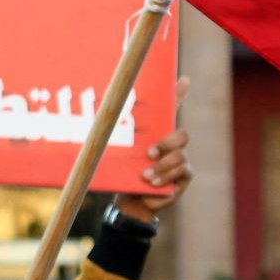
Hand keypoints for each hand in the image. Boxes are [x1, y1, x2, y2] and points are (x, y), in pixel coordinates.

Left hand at [110, 78, 192, 224]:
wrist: (130, 200)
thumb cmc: (124, 173)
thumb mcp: (119, 154)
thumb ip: (112, 138)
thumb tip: (95, 118)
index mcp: (157, 134)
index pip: (170, 109)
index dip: (178, 94)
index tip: (184, 79)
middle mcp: (172, 145)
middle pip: (181, 135)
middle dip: (166, 143)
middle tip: (149, 153)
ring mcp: (181, 160)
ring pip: (181, 155)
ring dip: (162, 165)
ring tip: (145, 174)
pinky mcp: (183, 177)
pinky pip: (182, 170)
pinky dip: (165, 176)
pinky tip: (152, 182)